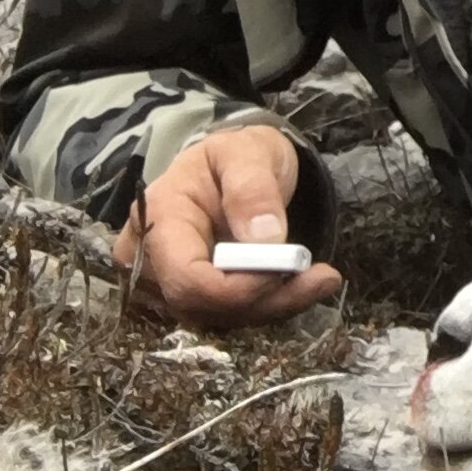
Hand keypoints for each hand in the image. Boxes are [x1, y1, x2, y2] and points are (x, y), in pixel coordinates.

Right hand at [112, 125, 343, 327]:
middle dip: (262, 300)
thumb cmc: (236, 155)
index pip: (184, 277)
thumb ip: (252, 191)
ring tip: (320, 279)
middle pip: (198, 305)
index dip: (234, 288)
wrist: (235, 167)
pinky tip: (302, 286)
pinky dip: (267, 305)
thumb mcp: (248, 153)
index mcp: (157, 215)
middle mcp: (150, 256)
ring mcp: (164, 281)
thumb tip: (265, 240)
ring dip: (271, 305)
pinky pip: (226, 315)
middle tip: (321, 278)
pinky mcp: (188, 295)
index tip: (286, 270)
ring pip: (215, 317)